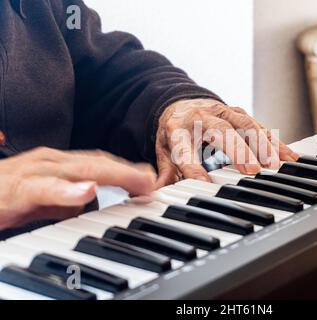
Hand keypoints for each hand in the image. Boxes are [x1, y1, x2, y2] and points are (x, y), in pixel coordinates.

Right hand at [0, 147, 155, 229]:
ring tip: (138, 181)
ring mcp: (36, 171)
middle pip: (98, 162)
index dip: (127, 170)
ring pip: (80, 169)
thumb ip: (67, 200)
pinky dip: (69, 190)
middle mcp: (52, 162)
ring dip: (113, 174)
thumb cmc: (5, 195)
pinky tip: (88, 191)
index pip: (100, 162)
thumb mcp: (44, 199)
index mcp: (59, 164)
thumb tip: (91, 205)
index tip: (151, 180)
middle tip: (154, 181)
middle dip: (129, 171)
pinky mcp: (19, 188)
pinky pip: (46, 188)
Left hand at [155, 99, 298, 187]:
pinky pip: (258, 125)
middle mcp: (201, 117)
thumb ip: (164, 173)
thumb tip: (155, 193)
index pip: (185, 149)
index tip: (205, 184)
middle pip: (221, 132)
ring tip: (276, 164)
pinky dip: (274, 140)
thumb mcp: (163, 151)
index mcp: (177, 130)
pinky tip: (288, 156)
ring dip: (263, 145)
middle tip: (252, 170)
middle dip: (238, 150)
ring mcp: (221, 112)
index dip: (193, 167)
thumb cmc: (173, 132)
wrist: (179, 103)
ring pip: (245, 125)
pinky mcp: (237, 112)